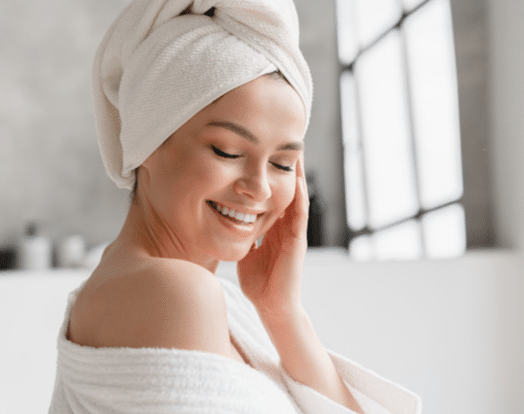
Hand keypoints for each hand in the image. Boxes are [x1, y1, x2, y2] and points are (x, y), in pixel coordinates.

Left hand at [237, 157, 308, 319]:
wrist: (273, 306)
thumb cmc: (259, 283)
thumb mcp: (245, 252)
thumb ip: (241, 236)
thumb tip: (224, 223)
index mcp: (272, 227)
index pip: (271, 194)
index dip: (268, 175)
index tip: (262, 153)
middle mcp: (284, 225)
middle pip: (285, 189)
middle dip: (282, 167)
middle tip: (280, 140)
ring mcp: (293, 231)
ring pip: (295, 195)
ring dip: (295, 173)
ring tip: (292, 150)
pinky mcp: (297, 240)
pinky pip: (299, 212)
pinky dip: (298, 194)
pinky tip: (296, 178)